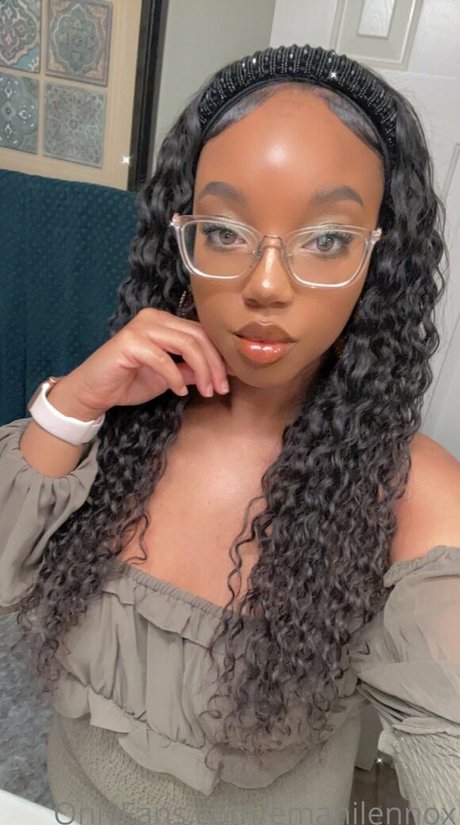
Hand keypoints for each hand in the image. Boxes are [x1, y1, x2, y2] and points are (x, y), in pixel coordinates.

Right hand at [56, 308, 230, 415]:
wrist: (93, 391)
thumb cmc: (128, 382)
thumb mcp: (170, 378)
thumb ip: (191, 370)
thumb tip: (222, 372)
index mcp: (164, 322)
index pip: (202, 332)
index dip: (220, 355)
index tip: (233, 378)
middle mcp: (154, 318)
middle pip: (198, 336)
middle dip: (215, 364)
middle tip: (221, 388)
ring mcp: (141, 328)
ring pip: (186, 344)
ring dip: (202, 370)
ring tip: (206, 391)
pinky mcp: (129, 342)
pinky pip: (163, 359)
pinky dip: (175, 377)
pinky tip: (178, 391)